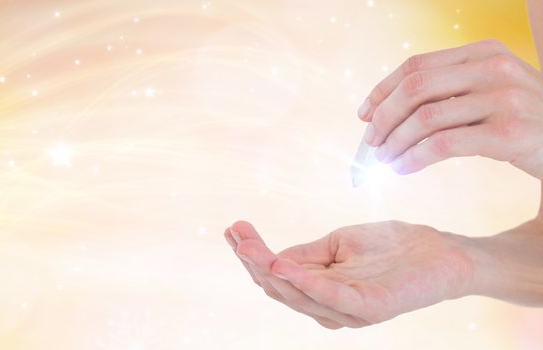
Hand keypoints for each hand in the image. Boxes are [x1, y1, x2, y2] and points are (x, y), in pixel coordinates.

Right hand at [224, 220, 476, 327]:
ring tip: (249, 246)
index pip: (276, 277)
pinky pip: (330, 298)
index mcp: (319, 291)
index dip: (252, 254)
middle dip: (253, 261)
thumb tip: (272, 256)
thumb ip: (307, 254)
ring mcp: (348, 311)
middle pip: (279, 288)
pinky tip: (285, 265)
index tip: (233, 228)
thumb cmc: (391, 247)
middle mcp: (328, 307)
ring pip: (297, 295)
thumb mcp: (338, 243)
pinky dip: (305, 283)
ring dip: (269, 270)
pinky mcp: (369, 309)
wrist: (442, 252)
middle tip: (235, 234)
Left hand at [358, 39, 542, 178]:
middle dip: (384, 117)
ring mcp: (504, 99)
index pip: (417, 66)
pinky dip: (414, 158)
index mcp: (484, 52)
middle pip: (415, 88)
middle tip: (371, 142)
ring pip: (425, 117)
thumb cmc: (525, 121)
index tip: (364, 114)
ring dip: (395, 142)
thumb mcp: (492, 92)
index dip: (383, 91)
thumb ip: (450, 91)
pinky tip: (403, 169)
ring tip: (385, 160)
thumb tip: (384, 112)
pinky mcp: (508, 132)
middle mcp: (494, 68)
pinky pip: (443, 144)